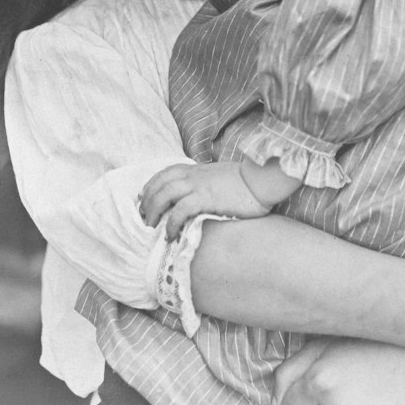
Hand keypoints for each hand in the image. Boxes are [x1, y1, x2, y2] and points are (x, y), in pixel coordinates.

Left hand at [140, 161, 267, 239]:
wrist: (261, 180)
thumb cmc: (244, 182)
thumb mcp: (218, 177)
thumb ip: (203, 184)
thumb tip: (196, 199)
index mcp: (194, 169)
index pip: (163, 174)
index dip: (150, 187)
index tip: (145, 201)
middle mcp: (192, 175)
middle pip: (159, 185)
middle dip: (147, 202)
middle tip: (144, 220)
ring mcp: (197, 186)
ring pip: (164, 195)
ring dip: (153, 212)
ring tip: (152, 228)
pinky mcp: (205, 199)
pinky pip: (180, 210)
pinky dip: (171, 223)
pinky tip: (170, 234)